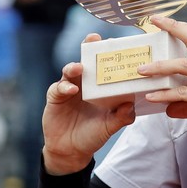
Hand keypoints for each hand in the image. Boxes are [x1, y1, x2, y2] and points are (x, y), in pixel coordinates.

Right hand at [42, 33, 136, 174]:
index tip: (116, 42)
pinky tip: (70, 89)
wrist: (71, 150)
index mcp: (101, 87)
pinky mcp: (55, 97)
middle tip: (93, 37)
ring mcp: (69, 88)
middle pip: (86, 61)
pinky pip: (58, 88)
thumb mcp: (110, 126)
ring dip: (75, 67)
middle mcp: (85, 84)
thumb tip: (131, 105)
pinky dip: (64, 87)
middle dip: (88, 48)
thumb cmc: (93, 134)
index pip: (105, 66)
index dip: (109, 54)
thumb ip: (122, 117)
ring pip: (70, 71)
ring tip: (80, 67)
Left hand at [138, 15, 186, 141]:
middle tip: (155, 21)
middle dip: (174, 28)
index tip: (164, 21)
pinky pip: (183, 94)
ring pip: (183, 66)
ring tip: (141, 70)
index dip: (181, 28)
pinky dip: (165, 95)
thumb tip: (169, 109)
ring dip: (160, 66)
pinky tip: (151, 98)